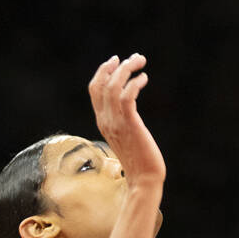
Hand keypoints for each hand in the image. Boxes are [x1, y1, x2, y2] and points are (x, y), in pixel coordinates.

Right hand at [88, 54, 165, 187]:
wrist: (144, 180)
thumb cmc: (139, 161)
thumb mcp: (126, 138)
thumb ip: (123, 123)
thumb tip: (128, 112)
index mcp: (103, 122)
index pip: (94, 90)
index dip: (102, 72)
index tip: (115, 60)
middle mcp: (106, 120)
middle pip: (101, 84)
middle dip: (114, 66)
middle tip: (134, 57)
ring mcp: (116, 123)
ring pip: (113, 87)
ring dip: (126, 70)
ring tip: (141, 61)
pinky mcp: (130, 125)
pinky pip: (127, 97)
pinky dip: (134, 83)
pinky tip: (144, 79)